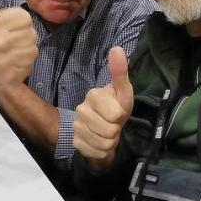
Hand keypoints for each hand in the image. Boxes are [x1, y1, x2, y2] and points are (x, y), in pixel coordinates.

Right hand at [0, 0, 37, 90]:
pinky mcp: (8, 78)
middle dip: (22, 36)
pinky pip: (28, 67)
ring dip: (24, 50)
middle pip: (31, 35)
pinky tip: (10, 63)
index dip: (18, 22)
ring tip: (11, 50)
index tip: (7, 26)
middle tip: (10, 39)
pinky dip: (22, 65)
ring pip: (32, 50)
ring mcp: (4, 62)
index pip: (25, 19)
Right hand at [73, 47, 133, 168]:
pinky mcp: (76, 142)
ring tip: (107, 133)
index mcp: (93, 95)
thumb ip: (120, 72)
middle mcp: (80, 109)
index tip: (118, 113)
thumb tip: (117, 48)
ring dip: (110, 141)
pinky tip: (99, 142)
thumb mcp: (124, 92)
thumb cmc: (117, 107)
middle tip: (113, 124)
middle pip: (109, 130)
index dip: (121, 116)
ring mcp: (76, 127)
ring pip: (103, 143)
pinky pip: (95, 152)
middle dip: (115, 130)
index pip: (115, 114)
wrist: (107, 129)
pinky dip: (102, 151)